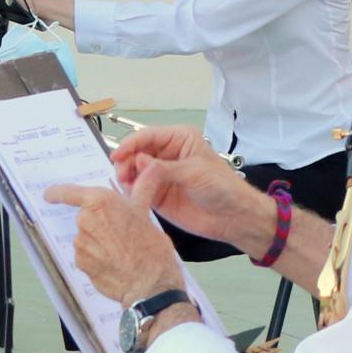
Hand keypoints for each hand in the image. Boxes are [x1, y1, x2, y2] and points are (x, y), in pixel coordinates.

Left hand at [45, 182, 188, 309]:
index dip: (57, 193)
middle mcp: (85, 221)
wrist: (149, 283)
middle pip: (85, 217)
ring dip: (99, 241)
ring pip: (87, 237)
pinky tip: (115, 261)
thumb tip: (152, 168)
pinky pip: (86, 255)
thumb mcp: (148, 213)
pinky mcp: (80, 262)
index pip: (67, 192)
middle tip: (121, 230)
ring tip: (122, 249)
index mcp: (100, 202)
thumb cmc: (150, 248)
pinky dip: (97, 257)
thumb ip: (144, 187)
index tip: (51, 194)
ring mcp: (80, 243)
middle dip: (99, 222)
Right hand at [106, 125, 274, 254]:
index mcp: (180, 139)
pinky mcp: (157, 194)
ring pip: (133, 171)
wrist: (233, 216)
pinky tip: (131, 195)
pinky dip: (130, 191)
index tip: (117, 155)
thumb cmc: (223, 187)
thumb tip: (138, 161)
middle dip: (126, 162)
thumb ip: (164, 167)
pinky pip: (137, 189)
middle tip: (122, 175)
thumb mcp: (194, 172)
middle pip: (136, 152)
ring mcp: (160, 175)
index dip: (130, 144)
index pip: (148, 136)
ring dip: (126, 177)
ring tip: (127, 185)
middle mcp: (167, 154)